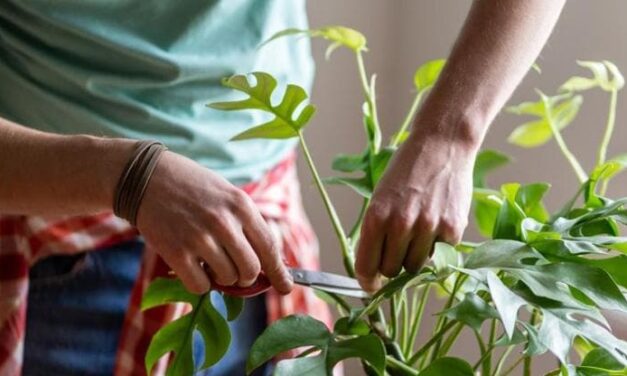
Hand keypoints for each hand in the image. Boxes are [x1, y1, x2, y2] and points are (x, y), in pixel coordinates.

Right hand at [136, 151, 292, 294]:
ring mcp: (199, 238)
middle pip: (251, 269)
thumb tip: (267, 262)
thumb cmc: (192, 186)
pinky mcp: (176, 253)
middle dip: (247, 277)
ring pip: (227, 279)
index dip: (279, 272)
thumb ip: (246, 224)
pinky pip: (200, 286)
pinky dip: (201, 283)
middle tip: (236, 271)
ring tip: (209, 260)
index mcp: (241, 205)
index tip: (285, 286)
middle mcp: (224, 222)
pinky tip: (194, 266)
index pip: (269, 247)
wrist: (147, 177)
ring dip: (222, 278)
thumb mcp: (227, 194)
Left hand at [355, 125, 476, 291]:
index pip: (366, 266)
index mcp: (377, 217)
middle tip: (397, 247)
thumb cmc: (406, 170)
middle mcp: (401, 225)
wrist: (442, 145)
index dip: (367, 280)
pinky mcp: (452, 229)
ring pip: (415, 267)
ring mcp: (428, 228)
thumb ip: (377, 232)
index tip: (370, 285)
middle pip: (391, 271)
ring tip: (417, 231)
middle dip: (391, 264)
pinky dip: (435, 245)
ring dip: (413, 257)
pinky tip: (435, 221)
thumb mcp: (380, 197)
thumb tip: (373, 269)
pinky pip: (439, 254)